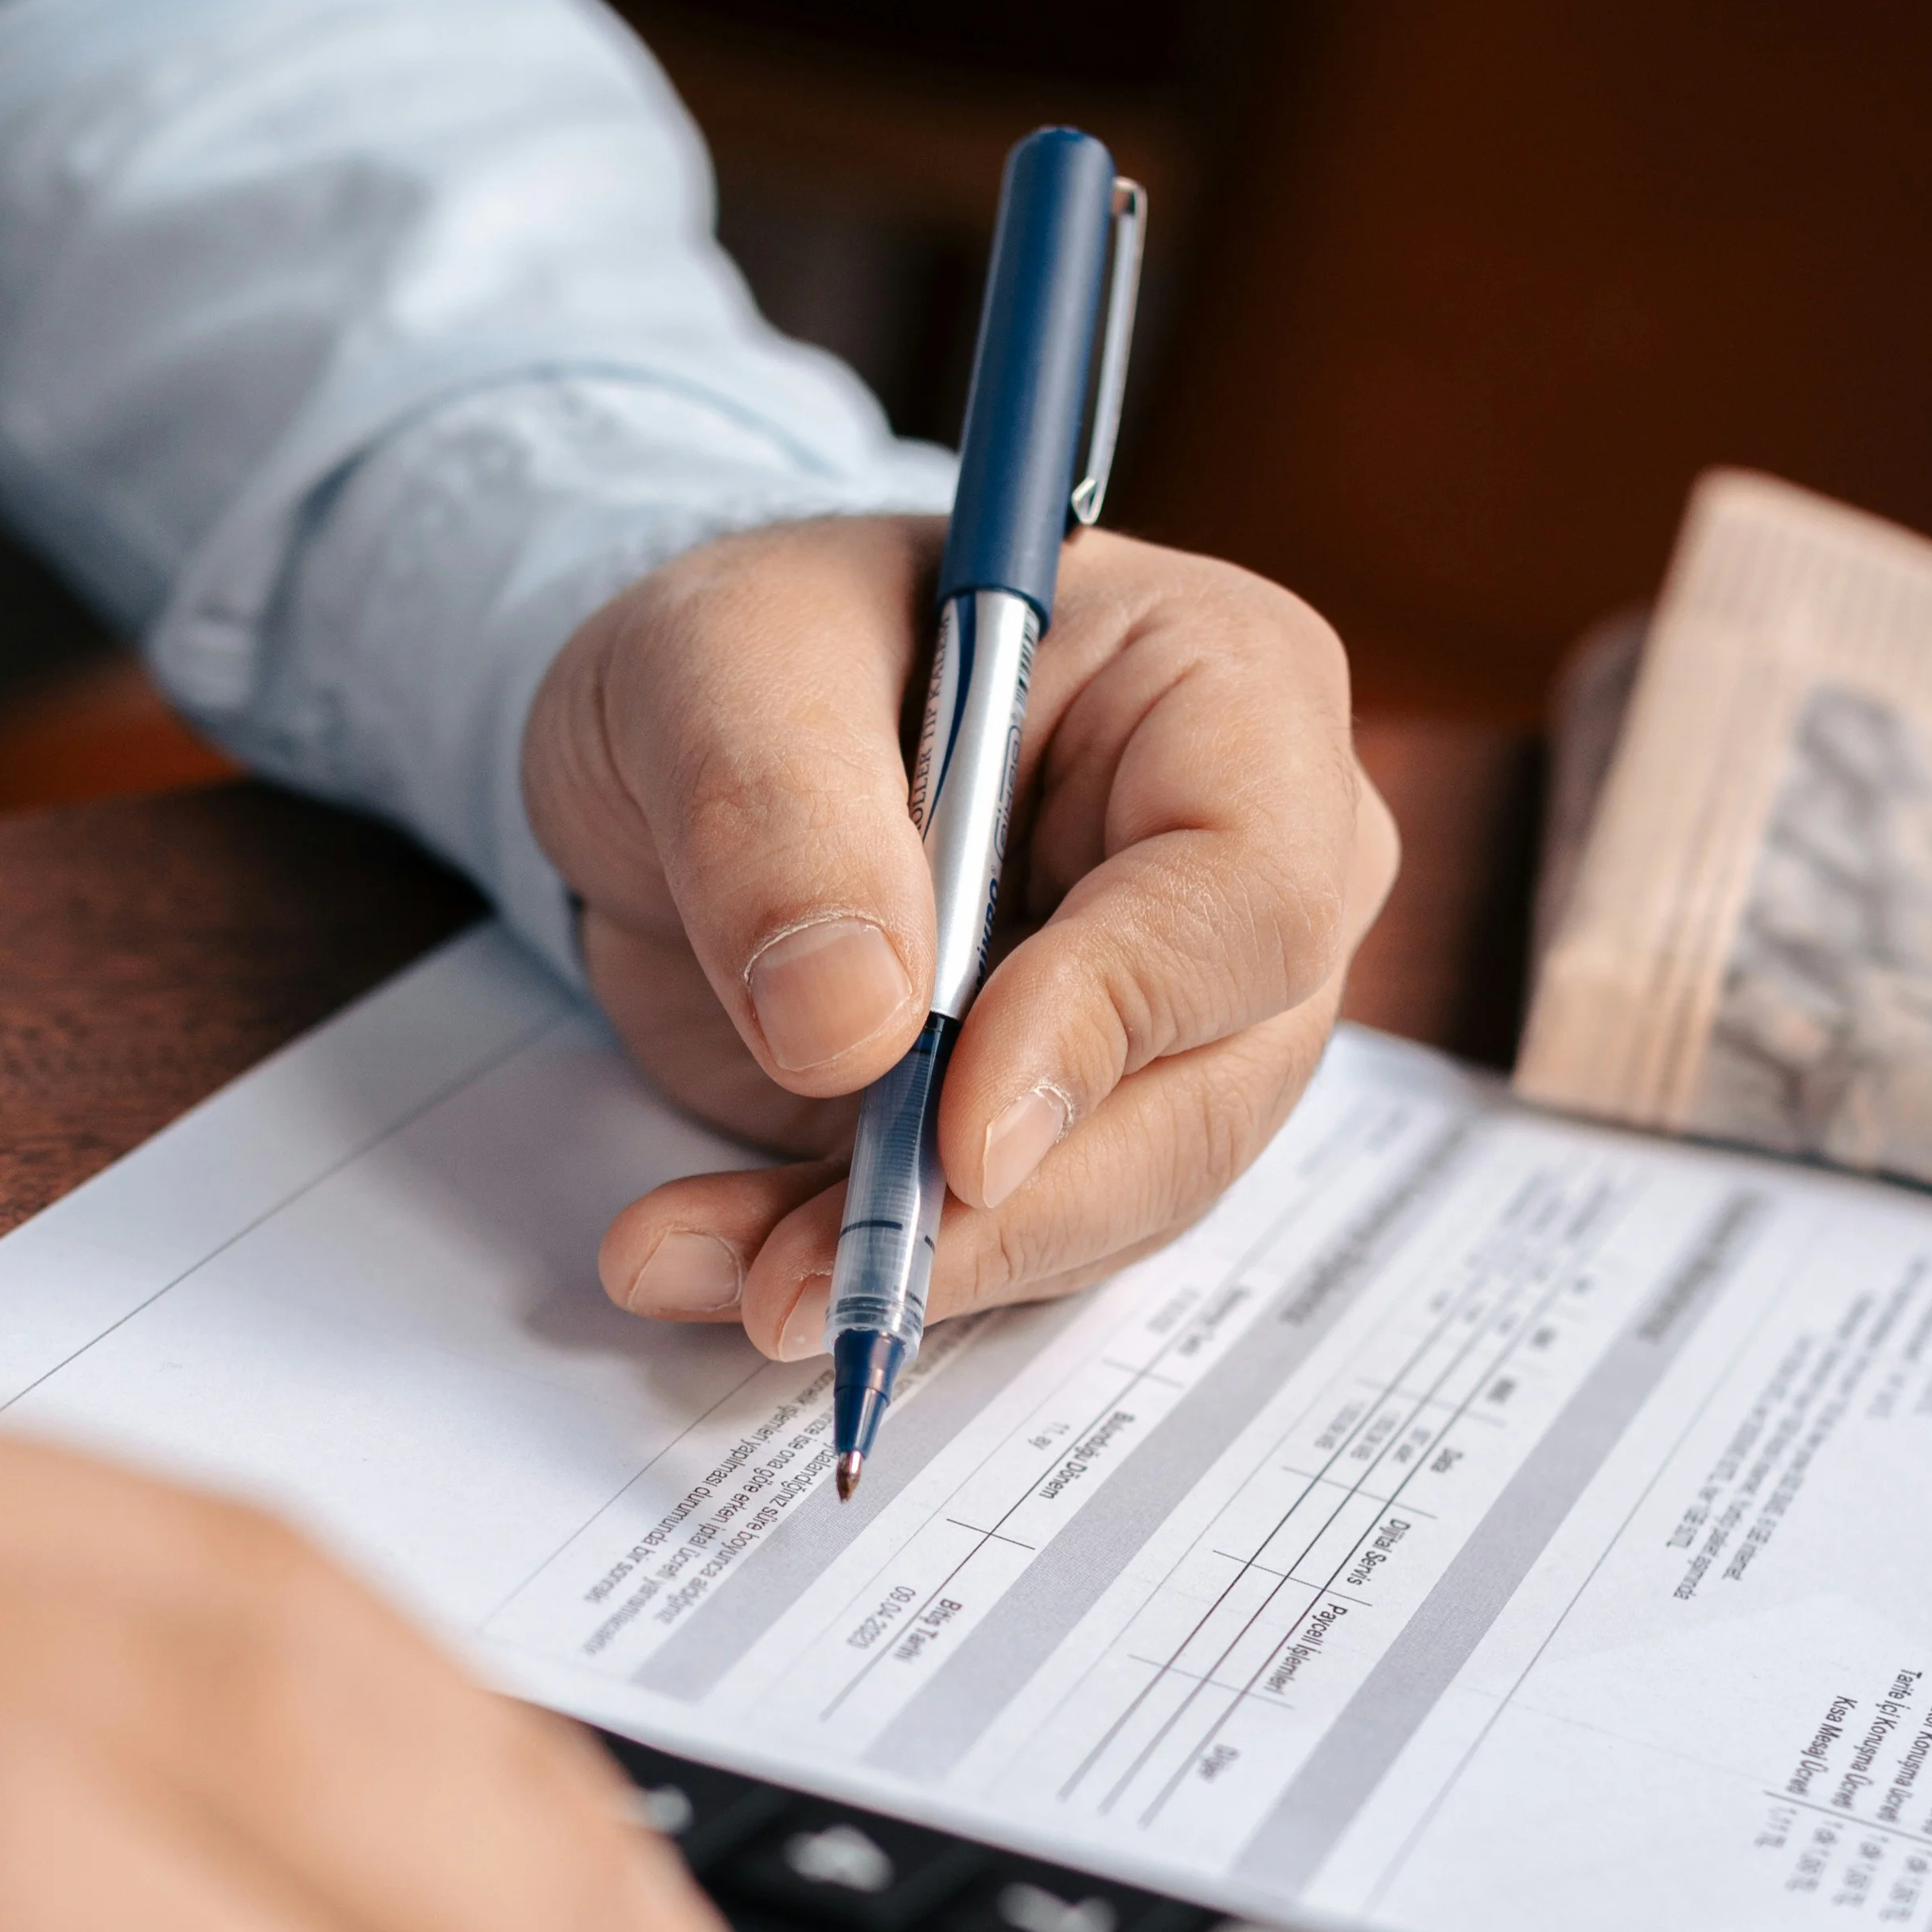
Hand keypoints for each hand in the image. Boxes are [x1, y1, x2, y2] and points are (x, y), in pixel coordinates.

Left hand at [527, 517, 1397, 1353]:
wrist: (683, 754)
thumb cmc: (745, 655)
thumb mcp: (714, 662)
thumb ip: (775, 815)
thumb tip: (852, 1029)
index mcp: (1228, 694)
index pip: (1248, 896)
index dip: (1114, 1027)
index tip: (959, 1133)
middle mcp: (1242, 879)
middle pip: (1203, 1100)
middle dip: (1001, 1211)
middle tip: (814, 1276)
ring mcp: (1172, 1027)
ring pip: (1103, 1205)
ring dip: (907, 1263)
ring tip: (727, 1268)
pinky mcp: (1070, 1135)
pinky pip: (1000, 1242)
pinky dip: (852, 1267)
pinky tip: (714, 1260)